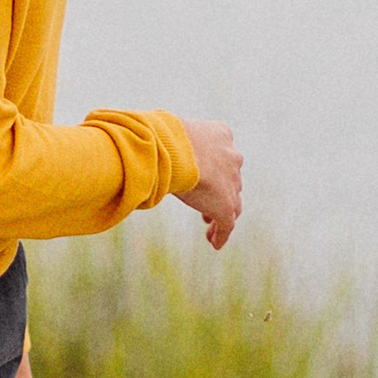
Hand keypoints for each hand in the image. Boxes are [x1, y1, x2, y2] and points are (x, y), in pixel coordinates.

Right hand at [174, 118, 242, 249]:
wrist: (175, 149)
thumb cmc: (163, 136)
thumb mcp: (168, 133)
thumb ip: (166, 142)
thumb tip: (144, 147)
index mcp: (221, 135)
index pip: (223, 155)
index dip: (214, 169)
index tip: (204, 179)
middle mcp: (232, 158)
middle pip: (231, 180)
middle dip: (220, 192)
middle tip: (207, 203)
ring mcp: (231, 183)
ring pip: (233, 204)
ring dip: (223, 216)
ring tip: (209, 228)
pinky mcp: (226, 206)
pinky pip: (227, 224)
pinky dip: (222, 234)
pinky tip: (215, 244)